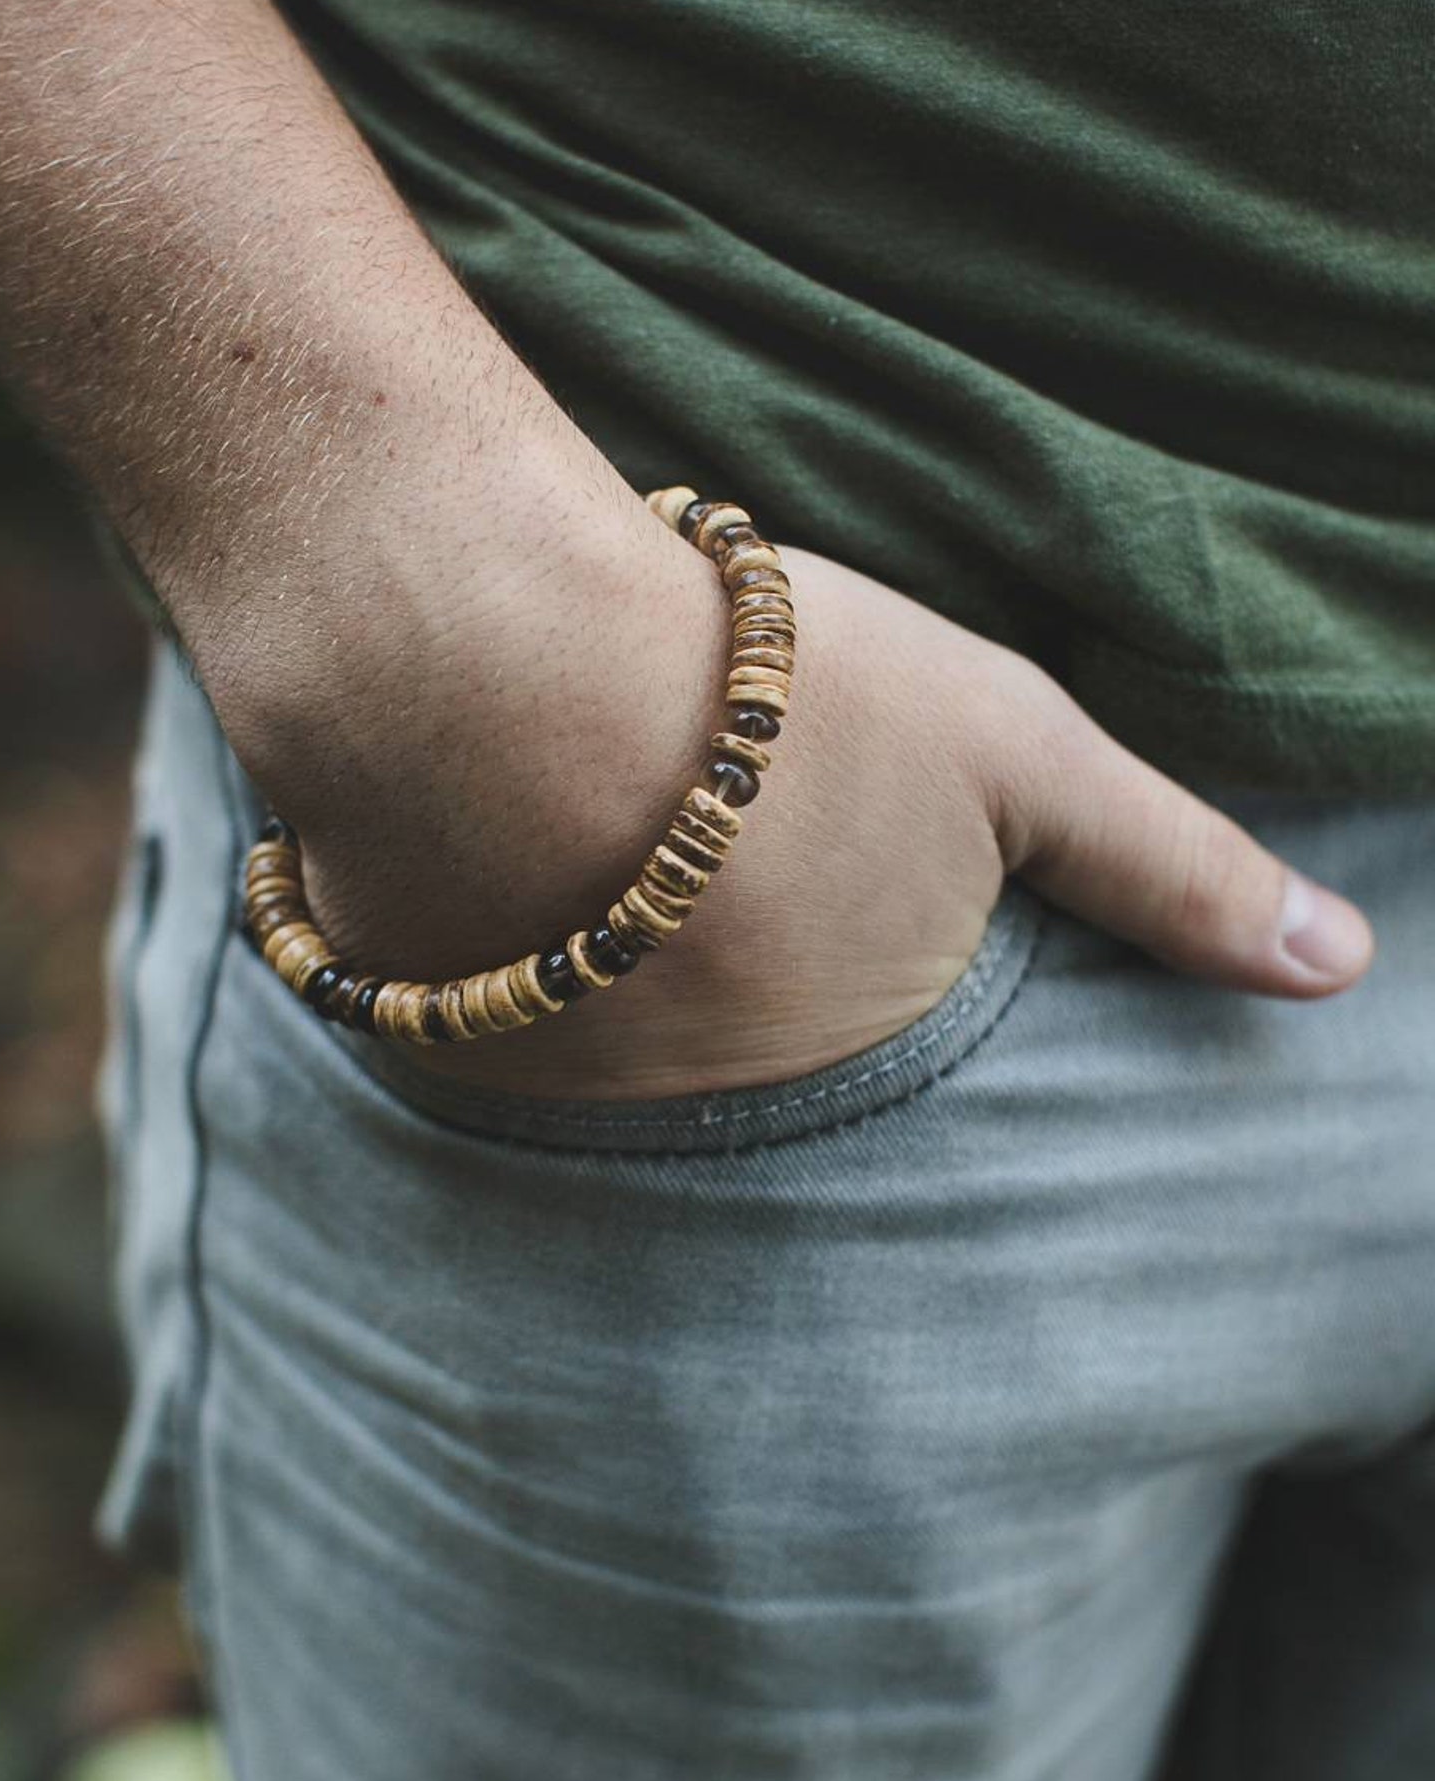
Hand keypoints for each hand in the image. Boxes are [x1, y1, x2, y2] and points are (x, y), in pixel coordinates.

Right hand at [213, 467, 1375, 1106]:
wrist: (485, 667)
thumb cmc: (769, 695)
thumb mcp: (1014, 751)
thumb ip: (1169, 866)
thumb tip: (1340, 970)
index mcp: (863, 1052)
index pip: (882, 1040)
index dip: (846, 929)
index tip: (811, 869)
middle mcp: (720, 1114)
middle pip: (743, 1043)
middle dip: (733, 953)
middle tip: (699, 838)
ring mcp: (574, 1092)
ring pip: (613, 1036)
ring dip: (611, 956)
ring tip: (588, 826)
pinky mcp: (439, 1049)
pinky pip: (487, 1016)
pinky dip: (496, 950)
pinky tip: (487, 854)